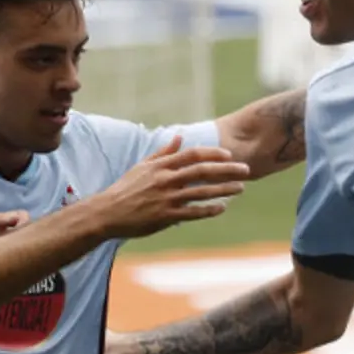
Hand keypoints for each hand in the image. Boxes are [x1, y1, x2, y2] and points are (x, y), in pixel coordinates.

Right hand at [96, 136, 248, 238]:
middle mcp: (166, 180)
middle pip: (202, 171)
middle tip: (246, 169)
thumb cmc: (125, 188)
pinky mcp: (165, 216)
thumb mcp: (142, 166)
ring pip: (201, 192)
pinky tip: (222, 208)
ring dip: (224, 190)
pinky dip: (208, 210)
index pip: (193, 155)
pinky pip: (192, 212)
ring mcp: (166, 198)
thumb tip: (179, 136)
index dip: (213, 154)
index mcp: (161, 166)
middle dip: (227, 170)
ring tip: (241, 188)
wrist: (107, 212)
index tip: (229, 156)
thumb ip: (163, 152)